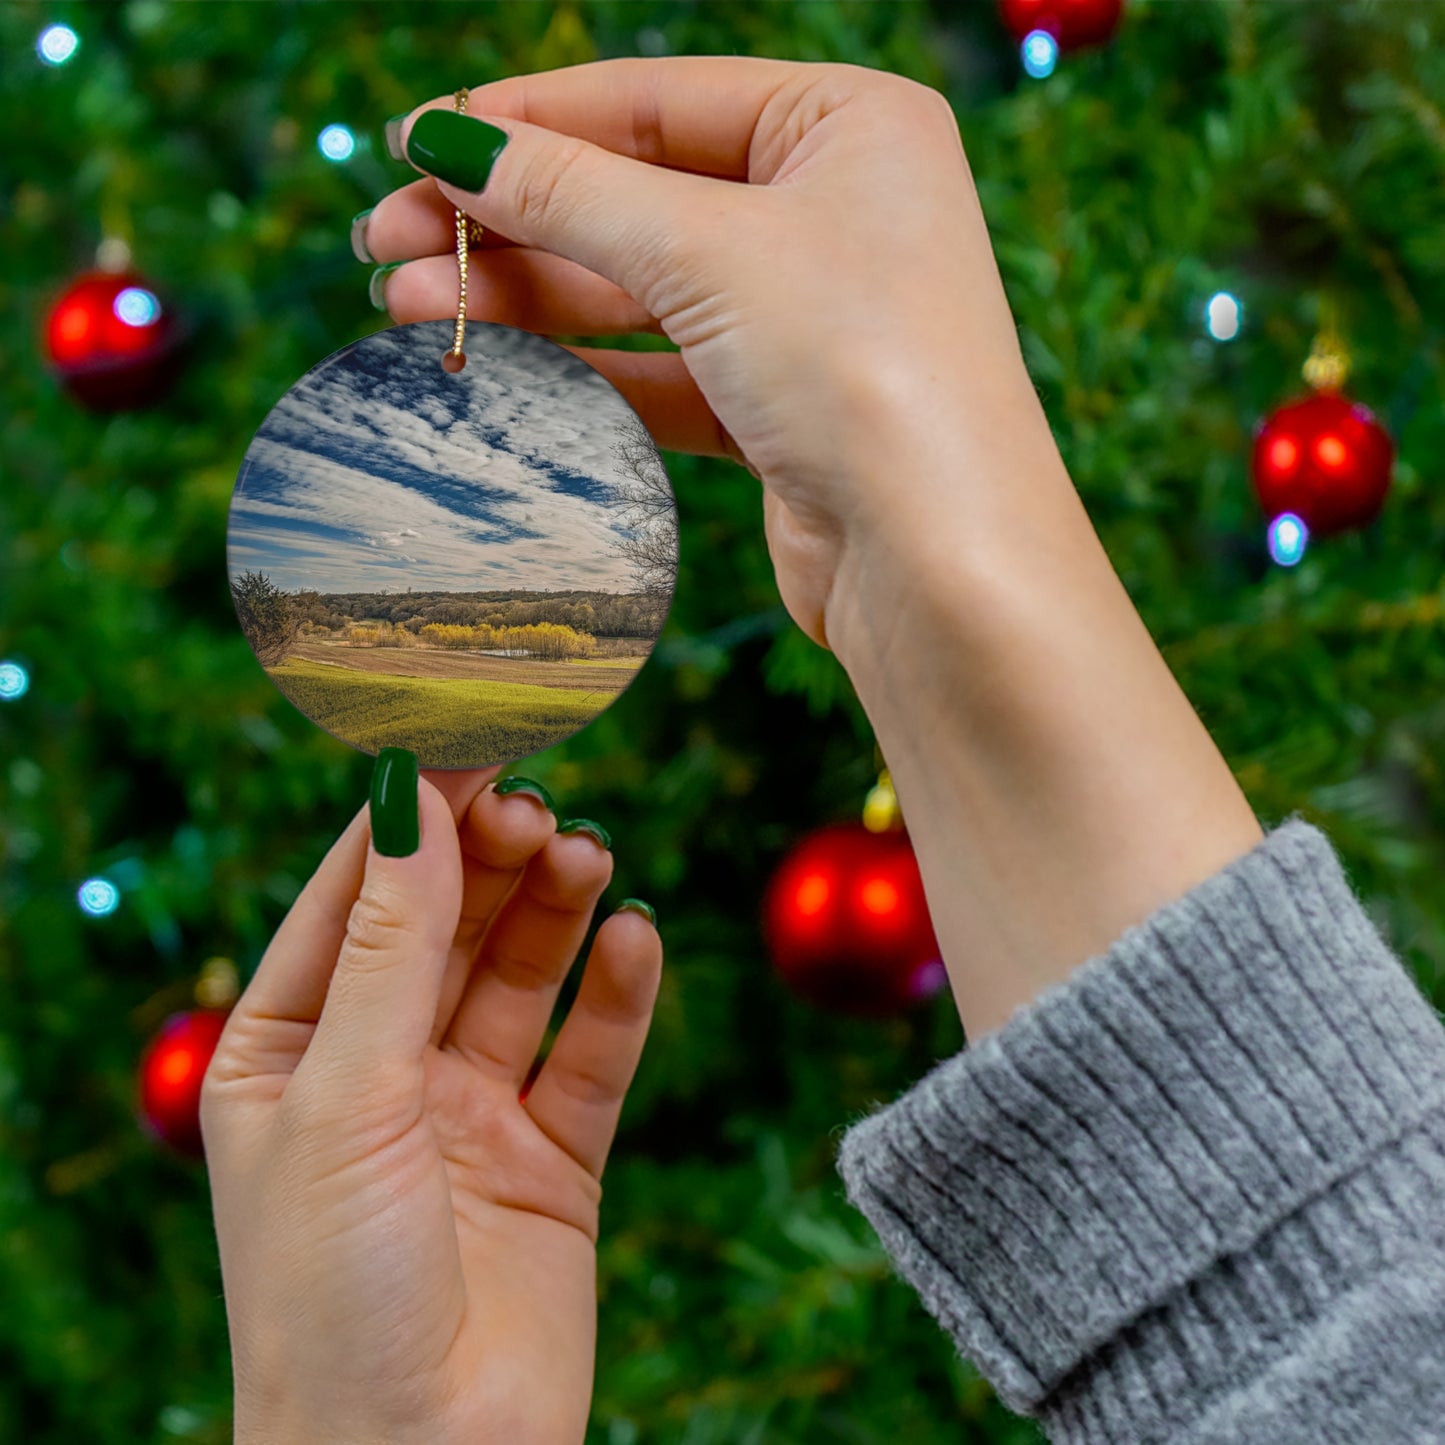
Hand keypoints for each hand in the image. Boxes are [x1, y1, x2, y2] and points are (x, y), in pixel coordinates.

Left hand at [201, 765, 661, 1444]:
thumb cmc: (331, 1295)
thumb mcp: (346, 1096)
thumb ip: (391, 944)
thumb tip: (412, 796)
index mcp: (288, 1050)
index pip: (354, 896)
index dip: (411, 815)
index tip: (470, 734)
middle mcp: (379, 1070)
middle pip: (446, 924)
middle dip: (489, 859)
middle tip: (537, 805)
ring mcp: (469, 1112)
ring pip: (521, 975)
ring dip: (555, 909)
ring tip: (587, 856)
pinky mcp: (552, 1158)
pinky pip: (592, 1054)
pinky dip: (618, 994)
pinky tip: (635, 940)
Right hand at [361, 56, 1057, 657]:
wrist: (938, 562)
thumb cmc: (861, 370)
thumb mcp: (707, 251)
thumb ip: (571, 192)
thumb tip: (449, 141)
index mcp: (848, 124)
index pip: (655, 100)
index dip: (526, 120)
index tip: (414, 142)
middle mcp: (834, 210)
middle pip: (636, 195)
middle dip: (508, 219)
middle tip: (384, 241)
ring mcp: (808, 315)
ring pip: (639, 289)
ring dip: (524, 297)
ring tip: (404, 306)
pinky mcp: (782, 409)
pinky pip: (660, 370)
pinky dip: (578, 369)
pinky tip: (488, 364)